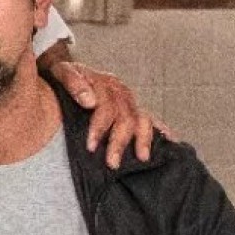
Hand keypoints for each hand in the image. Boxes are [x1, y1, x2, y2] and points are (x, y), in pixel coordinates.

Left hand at [47, 60, 168, 168]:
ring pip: (142, 120)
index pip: (107, 108)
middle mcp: (121, 92)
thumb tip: (90, 102)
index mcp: (106, 84)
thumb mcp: (63, 72)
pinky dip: (162, 129)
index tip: (90, 146)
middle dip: (119, 142)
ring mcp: (129, 100)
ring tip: (142, 158)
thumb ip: (73, 83)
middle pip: (126, 118)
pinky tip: (172, 141)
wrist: (69, 72)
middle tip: (112, 163)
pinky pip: (150, 118)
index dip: (99, 127)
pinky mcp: (132, 107)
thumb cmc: (64, 75)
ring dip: (143, 140)